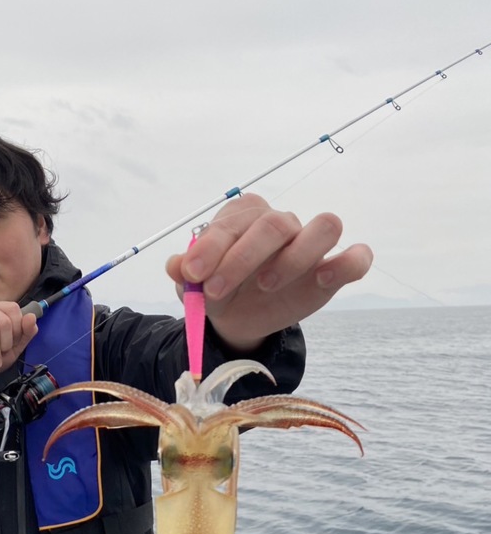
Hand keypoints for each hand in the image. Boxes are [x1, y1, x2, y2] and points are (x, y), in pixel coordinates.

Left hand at [165, 193, 372, 352]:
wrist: (239, 317)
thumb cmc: (219, 289)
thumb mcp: (196, 285)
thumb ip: (185, 272)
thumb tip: (176, 265)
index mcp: (245, 216)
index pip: (234, 220)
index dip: (211, 246)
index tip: (192, 273)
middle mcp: (280, 222)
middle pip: (274, 223)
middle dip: (241, 257)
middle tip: (216, 290)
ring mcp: (310, 243)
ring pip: (325, 226)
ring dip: (295, 256)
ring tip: (265, 284)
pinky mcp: (334, 270)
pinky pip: (357, 257)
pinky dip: (348, 262)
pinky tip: (323, 278)